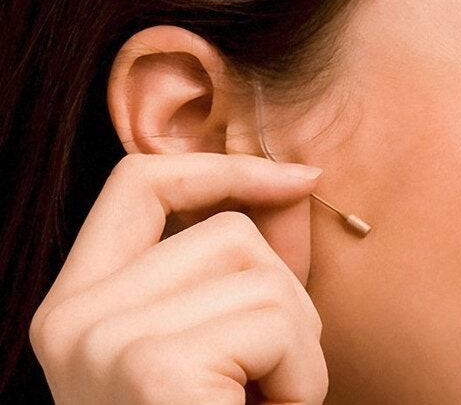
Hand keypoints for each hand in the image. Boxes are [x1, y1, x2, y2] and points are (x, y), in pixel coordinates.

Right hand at [29, 153, 327, 403]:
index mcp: (80, 305)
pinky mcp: (150, 368)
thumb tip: (294, 187)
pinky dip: (302, 377)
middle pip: (229, 234)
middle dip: (286, 302)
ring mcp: (102, 341)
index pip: (138, 185)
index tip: (299, 178)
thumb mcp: (225, 345)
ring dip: (298, 346)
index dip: (223, 167)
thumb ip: (246, 268)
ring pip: (260, 273)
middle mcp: (73, 319)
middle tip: (269, 379)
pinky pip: (273, 323)